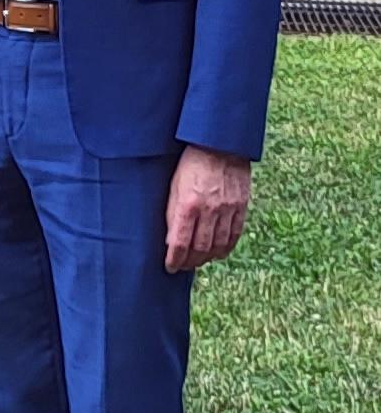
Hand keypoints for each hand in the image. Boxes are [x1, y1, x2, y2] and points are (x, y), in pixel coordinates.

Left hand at [165, 145, 252, 273]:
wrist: (219, 145)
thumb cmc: (190, 164)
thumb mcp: (173, 186)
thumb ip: (173, 213)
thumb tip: (171, 240)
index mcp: (188, 204)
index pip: (180, 243)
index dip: (175, 259)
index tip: (170, 267)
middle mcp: (209, 210)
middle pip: (200, 248)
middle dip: (190, 262)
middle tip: (183, 266)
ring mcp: (228, 209)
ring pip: (219, 245)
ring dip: (207, 258)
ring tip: (198, 262)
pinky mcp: (241, 207)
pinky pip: (235, 235)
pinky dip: (226, 248)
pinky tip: (218, 253)